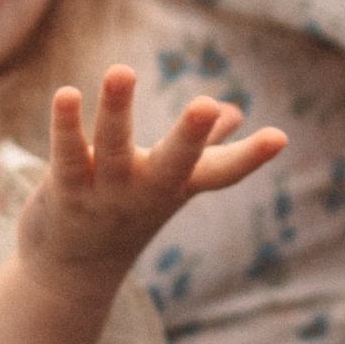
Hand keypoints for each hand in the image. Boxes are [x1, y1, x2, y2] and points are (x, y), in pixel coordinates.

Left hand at [18, 71, 286, 291]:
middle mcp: (147, 191)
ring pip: (111, 148)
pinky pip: (66, 155)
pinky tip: (68, 94)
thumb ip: (203, 147)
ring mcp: (106, 194)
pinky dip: (67, 124)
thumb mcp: (171, 182)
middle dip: (190, 135)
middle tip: (206, 105)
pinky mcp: (64, 192)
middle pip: (173, 163)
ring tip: (121, 71)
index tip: (280, 138)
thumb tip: (235, 113)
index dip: (251, 157)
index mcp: (179, 184)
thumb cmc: (130, 211)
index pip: (222, 173)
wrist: (74, 271)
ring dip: (116, 109)